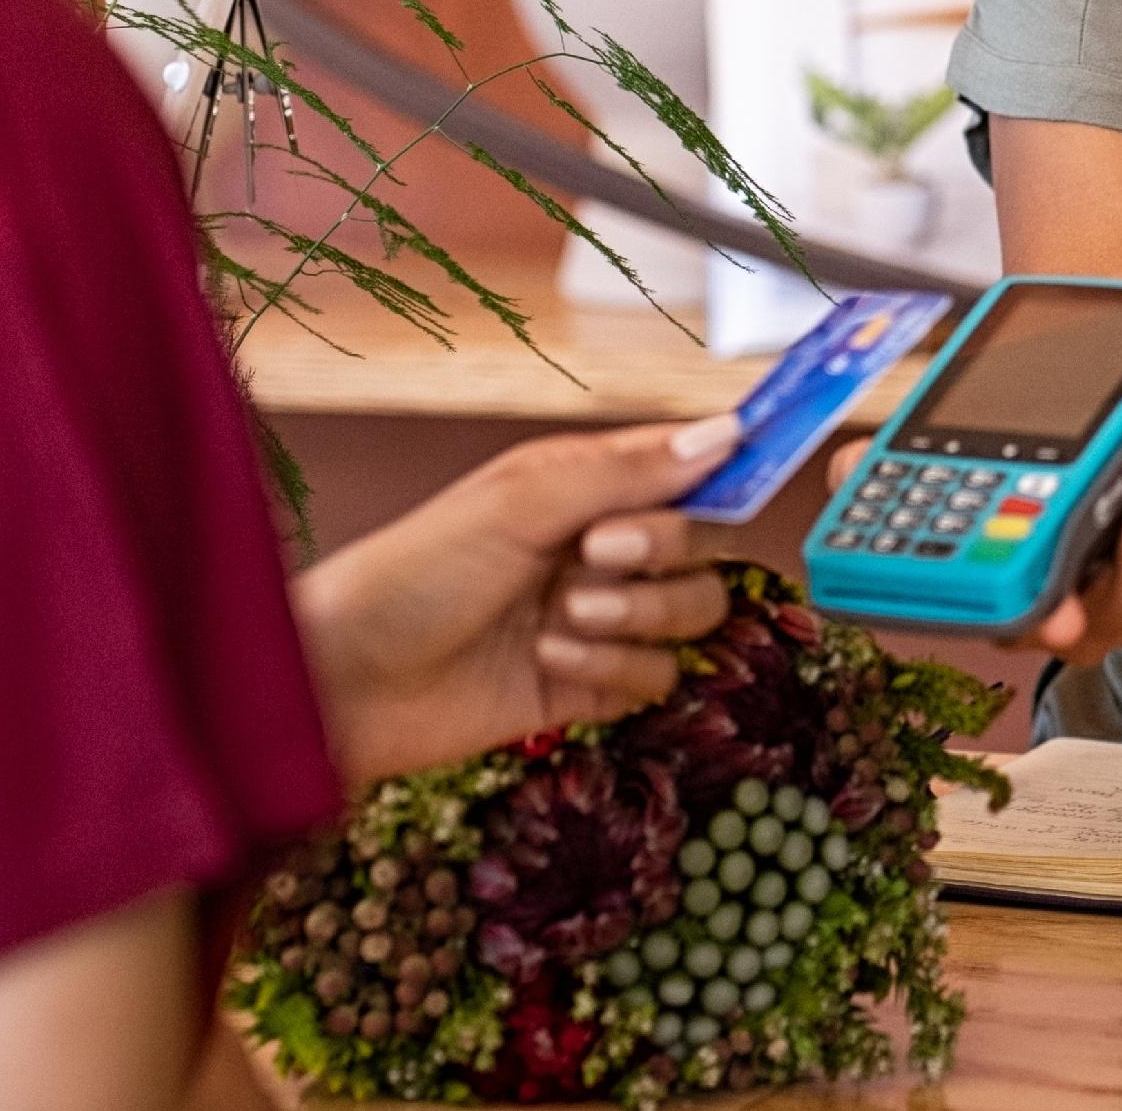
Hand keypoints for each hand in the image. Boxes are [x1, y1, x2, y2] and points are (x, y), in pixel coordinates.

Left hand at [291, 413, 744, 790]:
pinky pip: (656, 678)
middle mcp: (597, 548)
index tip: (775, 454)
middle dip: (659, 551)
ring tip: (567, 618)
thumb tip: (724, 432)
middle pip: (700, 543)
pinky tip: (551, 665)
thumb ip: (624, 471)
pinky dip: (614, 672)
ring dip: (639, 616)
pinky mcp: (586, 690)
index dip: (730, 463)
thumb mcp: (517, 504)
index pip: (685, 464)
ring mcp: (595, 620)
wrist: (346, 685)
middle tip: (594, 556)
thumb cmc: (410, 576)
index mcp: (581, 486)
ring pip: (689, 613)